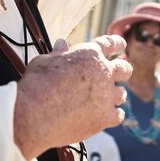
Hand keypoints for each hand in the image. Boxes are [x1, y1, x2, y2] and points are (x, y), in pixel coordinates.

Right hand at [14, 34, 131, 160]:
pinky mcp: (104, 117)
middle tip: (119, 75)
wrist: (35, 115)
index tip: (121, 44)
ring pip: (122, 94)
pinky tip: (107, 116)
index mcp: (90, 53)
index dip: (117, 43)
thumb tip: (62, 44)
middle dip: (122, 71)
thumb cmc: (37, 84)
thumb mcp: (45, 61)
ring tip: (106, 98)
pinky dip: (113, 115)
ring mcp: (106, 95)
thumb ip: (58, 53)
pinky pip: (118, 115)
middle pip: (124, 69)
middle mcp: (103, 72)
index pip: (109, 43)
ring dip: (115, 95)